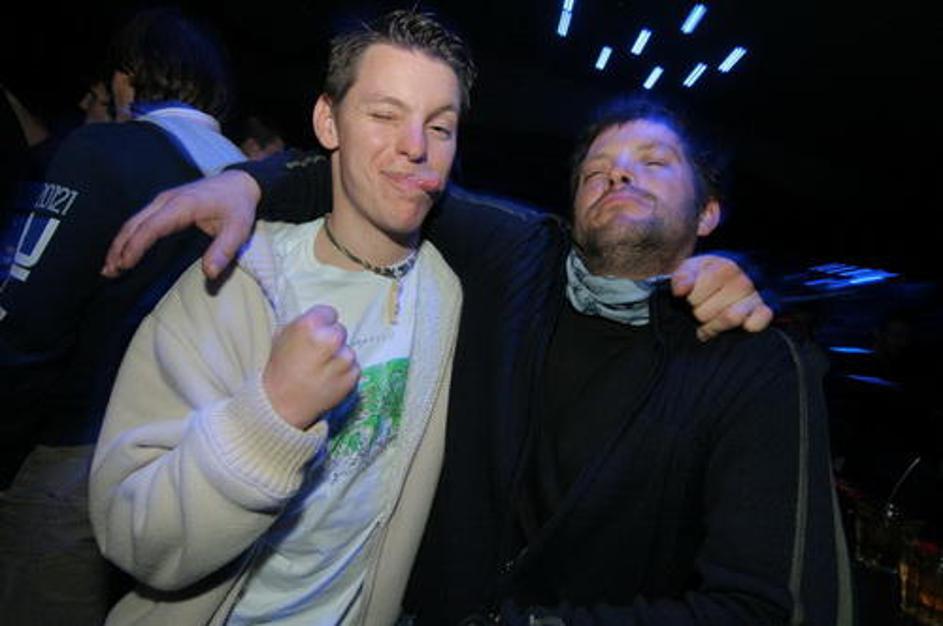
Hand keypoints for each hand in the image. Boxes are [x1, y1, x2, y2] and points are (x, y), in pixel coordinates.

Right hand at [101, 170, 260, 279]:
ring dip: (120, 243)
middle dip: (119, 248)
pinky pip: (140, 219)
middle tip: (109, 272)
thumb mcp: (238, 230)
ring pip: (133, 221)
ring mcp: (163, 200)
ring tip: (110, 267)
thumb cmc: (238, 207)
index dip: (136, 246)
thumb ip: (223, 251)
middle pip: (135, 224)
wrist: (239, 183)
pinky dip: (128, 236)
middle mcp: (167, 200)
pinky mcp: (163, 203)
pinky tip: (123, 251)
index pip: (152, 227)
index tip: (126, 264)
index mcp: (183, 205)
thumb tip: (209, 274)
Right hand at [262, 305, 359, 429]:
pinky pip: (353, 369)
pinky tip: (328, 381)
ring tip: (320, 372)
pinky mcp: (352, 377)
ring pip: (347, 351)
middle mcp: (330, 339)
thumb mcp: (281, 337)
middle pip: (340, 331)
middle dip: (331, 340)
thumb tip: (318, 319)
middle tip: (317, 355)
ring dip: (338, 358)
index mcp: (309, 325)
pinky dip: (344, 374)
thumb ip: (302, 324)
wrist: (280, 405)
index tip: (314, 334)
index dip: (321, 323)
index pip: (329, 312)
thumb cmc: (279, 369)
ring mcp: (343, 360)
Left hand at [671, 255, 773, 341]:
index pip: (694, 298)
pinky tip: (735, 325)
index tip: (692, 298)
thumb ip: (682, 277)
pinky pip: (755, 325)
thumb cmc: (710, 275)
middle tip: (702, 310)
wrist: (739, 275)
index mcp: (723, 267)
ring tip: (711, 322)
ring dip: (715, 326)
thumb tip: (680, 291)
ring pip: (729, 320)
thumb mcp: (692, 269)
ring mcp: (755, 296)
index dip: (689, 302)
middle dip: (699, 315)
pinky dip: (744, 328)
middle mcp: (742, 281)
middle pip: (707, 313)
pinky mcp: (766, 311)